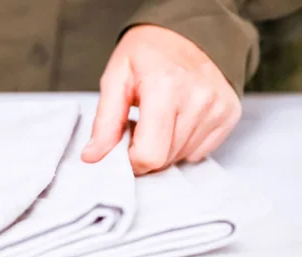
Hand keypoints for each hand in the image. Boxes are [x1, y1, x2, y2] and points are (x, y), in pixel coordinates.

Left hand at [81, 25, 240, 175]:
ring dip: (166, 147)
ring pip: (183, 157)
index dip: (131, 159)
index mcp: (165, 87)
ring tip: (160, 119)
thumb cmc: (147, 53)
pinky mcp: (230, 113)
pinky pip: (201, 151)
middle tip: (142, 126)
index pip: (149, 155)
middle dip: (147, 151)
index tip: (125, 145)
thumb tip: (93, 156)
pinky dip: (185, 143)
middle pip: (166, 159)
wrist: (187, 31)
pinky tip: (178, 119)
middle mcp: (198, 98)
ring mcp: (218, 107)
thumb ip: (104, 121)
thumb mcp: (116, 78)